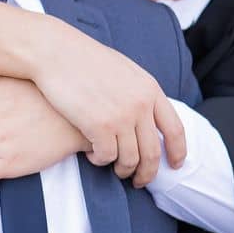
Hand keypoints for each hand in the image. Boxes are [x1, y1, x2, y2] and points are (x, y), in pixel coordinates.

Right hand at [0, 8, 186, 181]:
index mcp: (149, 89)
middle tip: (139, 180)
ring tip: (112, 167)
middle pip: (152, 152)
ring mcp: (120, 116)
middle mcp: (140, 105)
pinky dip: (100, 160)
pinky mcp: (98, 126)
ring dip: (122, 168)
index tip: (175, 165)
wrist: (56, 52)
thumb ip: (138, 91)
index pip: (175, 129)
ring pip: (130, 159)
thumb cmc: (83, 59)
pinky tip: (92, 154)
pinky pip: (106, 156)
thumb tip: (147, 111)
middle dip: (147, 172)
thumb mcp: (123, 70)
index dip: (178, 151)